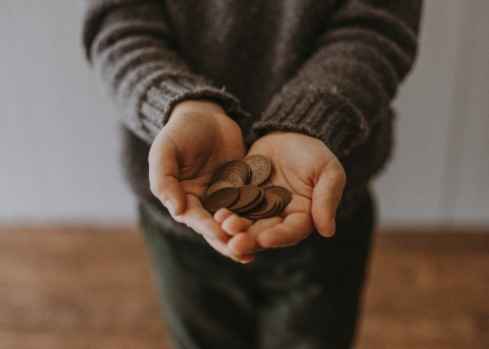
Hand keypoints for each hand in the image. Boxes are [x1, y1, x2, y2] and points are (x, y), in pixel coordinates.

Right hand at [148, 99, 245, 256]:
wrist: (205, 114)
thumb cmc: (180, 131)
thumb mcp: (165, 150)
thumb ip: (165, 179)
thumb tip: (177, 211)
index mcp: (182, 197)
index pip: (194, 218)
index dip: (207, 227)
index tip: (221, 234)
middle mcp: (203, 202)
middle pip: (215, 227)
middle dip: (229, 240)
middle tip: (244, 253)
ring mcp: (224, 196)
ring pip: (235, 220)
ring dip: (245, 234)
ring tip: (259, 248)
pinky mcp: (243, 188)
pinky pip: (251, 204)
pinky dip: (258, 216)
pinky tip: (272, 225)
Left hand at [216, 131, 345, 259]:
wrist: (288, 134)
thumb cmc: (313, 153)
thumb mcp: (328, 171)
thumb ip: (327, 199)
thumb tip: (328, 232)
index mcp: (301, 216)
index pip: (291, 232)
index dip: (278, 237)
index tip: (265, 239)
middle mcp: (278, 217)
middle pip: (263, 233)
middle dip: (249, 239)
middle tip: (234, 243)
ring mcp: (257, 208)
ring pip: (244, 223)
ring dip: (233, 228)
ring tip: (222, 225)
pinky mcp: (240, 196)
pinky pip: (231, 205)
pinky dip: (224, 210)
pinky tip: (214, 212)